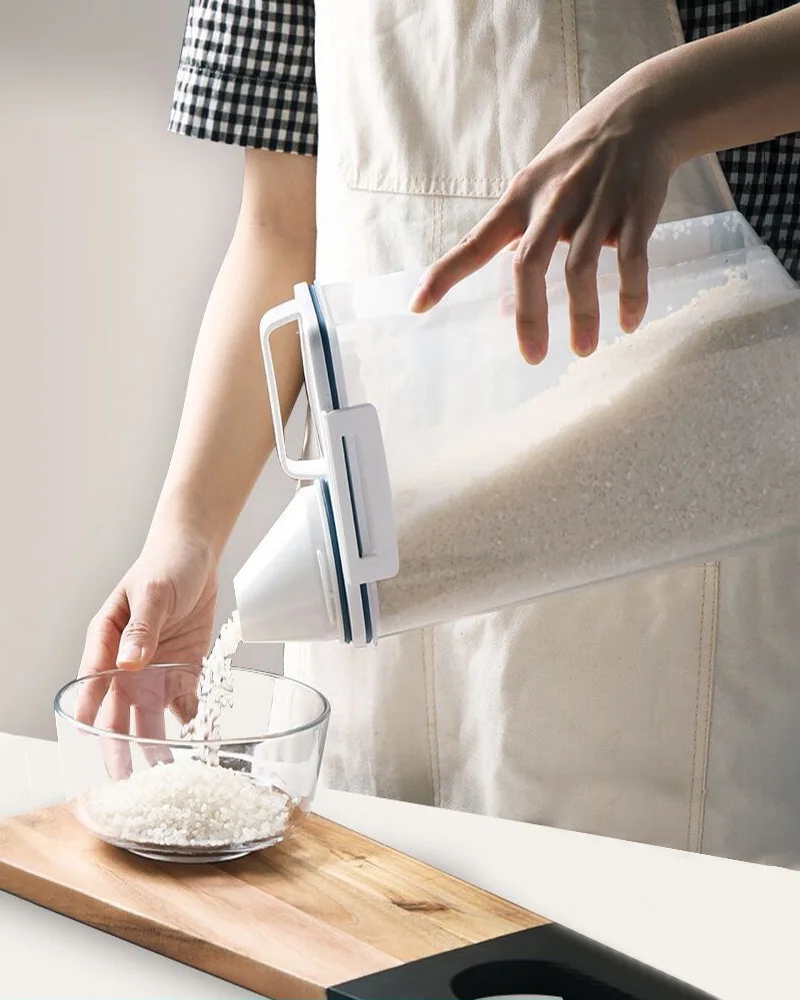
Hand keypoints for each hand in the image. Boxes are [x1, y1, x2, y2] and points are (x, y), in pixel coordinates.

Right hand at [75, 522, 218, 776]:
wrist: (196, 555)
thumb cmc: (164, 566)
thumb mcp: (153, 592)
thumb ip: (141, 628)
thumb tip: (128, 664)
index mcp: (107, 641)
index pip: (94, 682)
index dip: (91, 711)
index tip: (89, 738)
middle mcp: (127, 664)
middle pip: (119, 710)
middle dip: (120, 744)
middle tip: (124, 777)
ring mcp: (156, 670)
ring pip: (151, 715)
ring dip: (155, 743)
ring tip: (164, 774)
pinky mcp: (184, 671)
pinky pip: (186, 703)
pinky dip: (192, 725)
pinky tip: (199, 748)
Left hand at [410, 78, 675, 363]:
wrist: (637, 115)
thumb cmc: (575, 164)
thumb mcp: (535, 187)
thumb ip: (520, 239)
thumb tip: (506, 306)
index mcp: (519, 200)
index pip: (474, 242)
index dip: (444, 274)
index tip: (418, 306)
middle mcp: (552, 202)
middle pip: (529, 263)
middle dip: (529, 315)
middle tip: (533, 357)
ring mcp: (595, 205)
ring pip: (581, 267)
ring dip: (583, 314)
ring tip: (583, 349)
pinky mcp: (636, 209)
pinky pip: (632, 260)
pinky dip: (632, 295)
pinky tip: (629, 323)